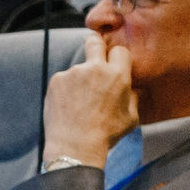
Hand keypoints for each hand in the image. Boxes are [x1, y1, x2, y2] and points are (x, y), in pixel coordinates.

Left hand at [41, 31, 136, 168]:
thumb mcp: (131, 117)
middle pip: (94, 42)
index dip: (117, 58)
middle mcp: (94, 68)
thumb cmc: (106, 135)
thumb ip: (133, 95)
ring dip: (79, 80)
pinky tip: (67, 107)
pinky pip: (63, 80)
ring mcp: (73, 73)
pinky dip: (65, 90)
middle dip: (95, 44)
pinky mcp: (56, 80)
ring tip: (78, 104)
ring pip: (78, 68)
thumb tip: (132, 86)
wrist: (75, 147)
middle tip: (93, 53)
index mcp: (117, 75)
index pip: (120, 50)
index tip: (113, 66)